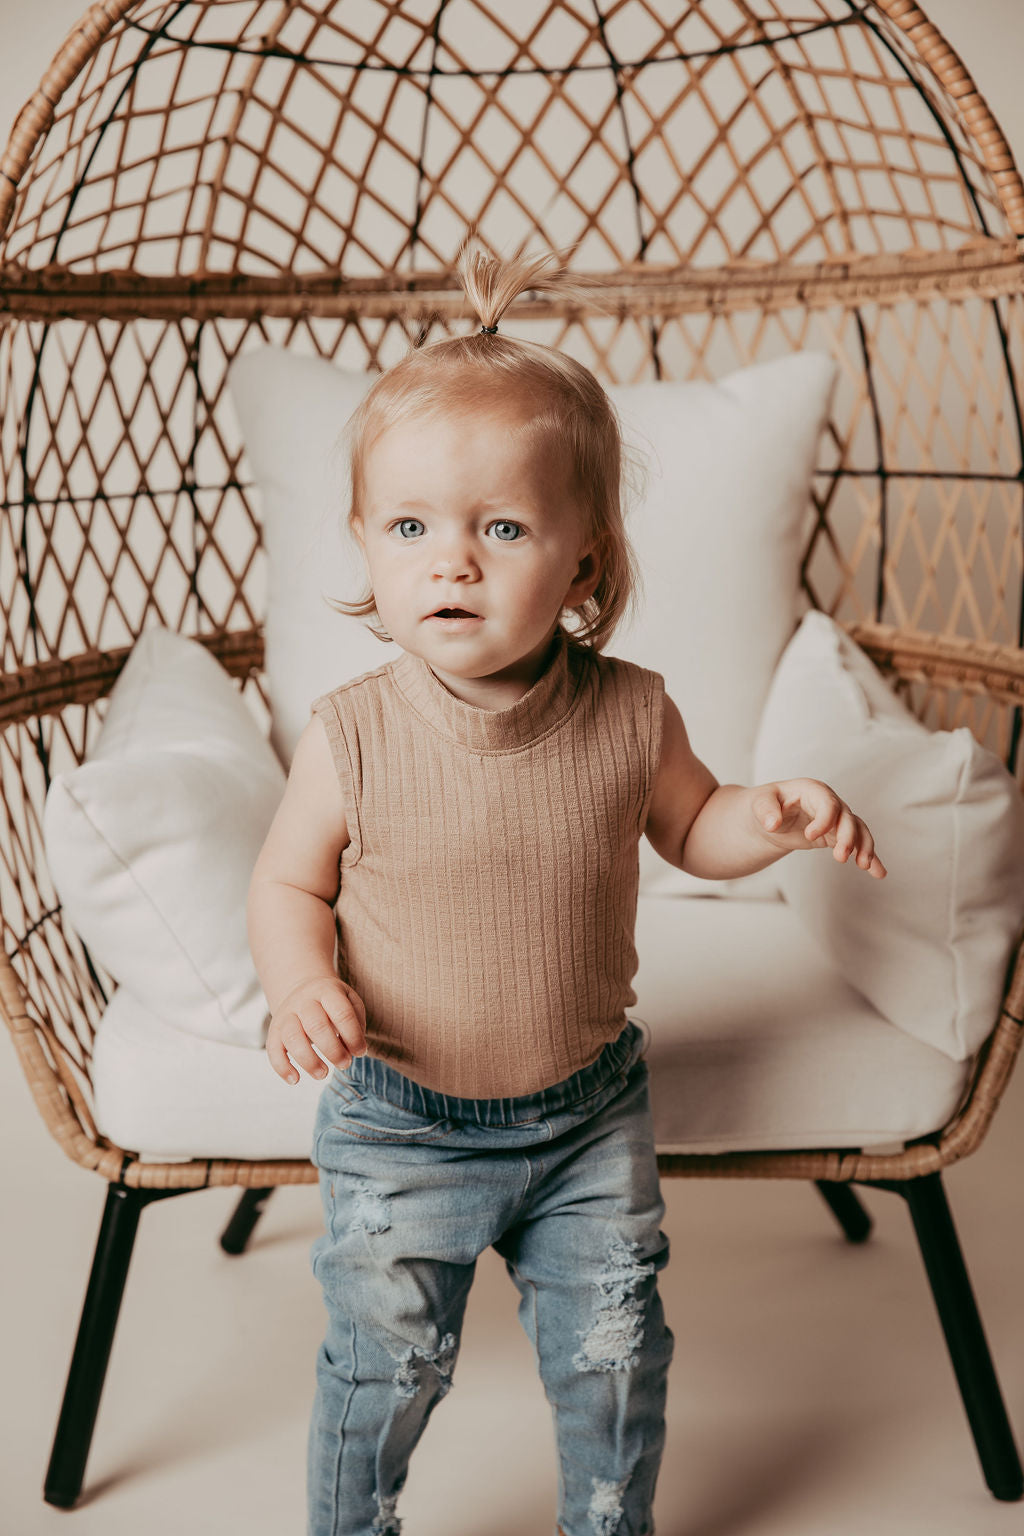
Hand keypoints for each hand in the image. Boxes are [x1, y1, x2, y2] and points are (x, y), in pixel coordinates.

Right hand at [266, 976, 367, 1084]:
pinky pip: (273, 1049)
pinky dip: (282, 1067)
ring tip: (323, 1074)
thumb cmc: (332, 1003)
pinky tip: (295, 1080)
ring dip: (309, 1061)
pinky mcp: (274, 1030)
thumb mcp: (349, 1001)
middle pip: (316, 1026)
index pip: (342, 1013)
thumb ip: (356, 1023)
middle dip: (333, 1051)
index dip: (353, 1036)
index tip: (360, 1052)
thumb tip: (355, 1049)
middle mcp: (304, 1001)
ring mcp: (286, 1015)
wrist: (302, 990)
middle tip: (344, 1064)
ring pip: (292, 1038)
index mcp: (327, 991)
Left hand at [751, 778, 886, 878]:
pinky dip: (870, 857)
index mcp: (813, 790)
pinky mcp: (837, 835)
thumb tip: (772, 824)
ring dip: (864, 847)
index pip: (828, 803)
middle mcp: (830, 802)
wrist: (769, 816)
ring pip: (859, 830)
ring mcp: (836, 819)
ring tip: (863, 866)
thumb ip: (765, 811)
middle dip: (848, 837)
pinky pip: (858, 844)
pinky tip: (879, 873)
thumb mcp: (759, 803)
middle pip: (847, 818)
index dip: (824, 820)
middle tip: (841, 857)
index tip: (809, 837)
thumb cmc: (764, 804)